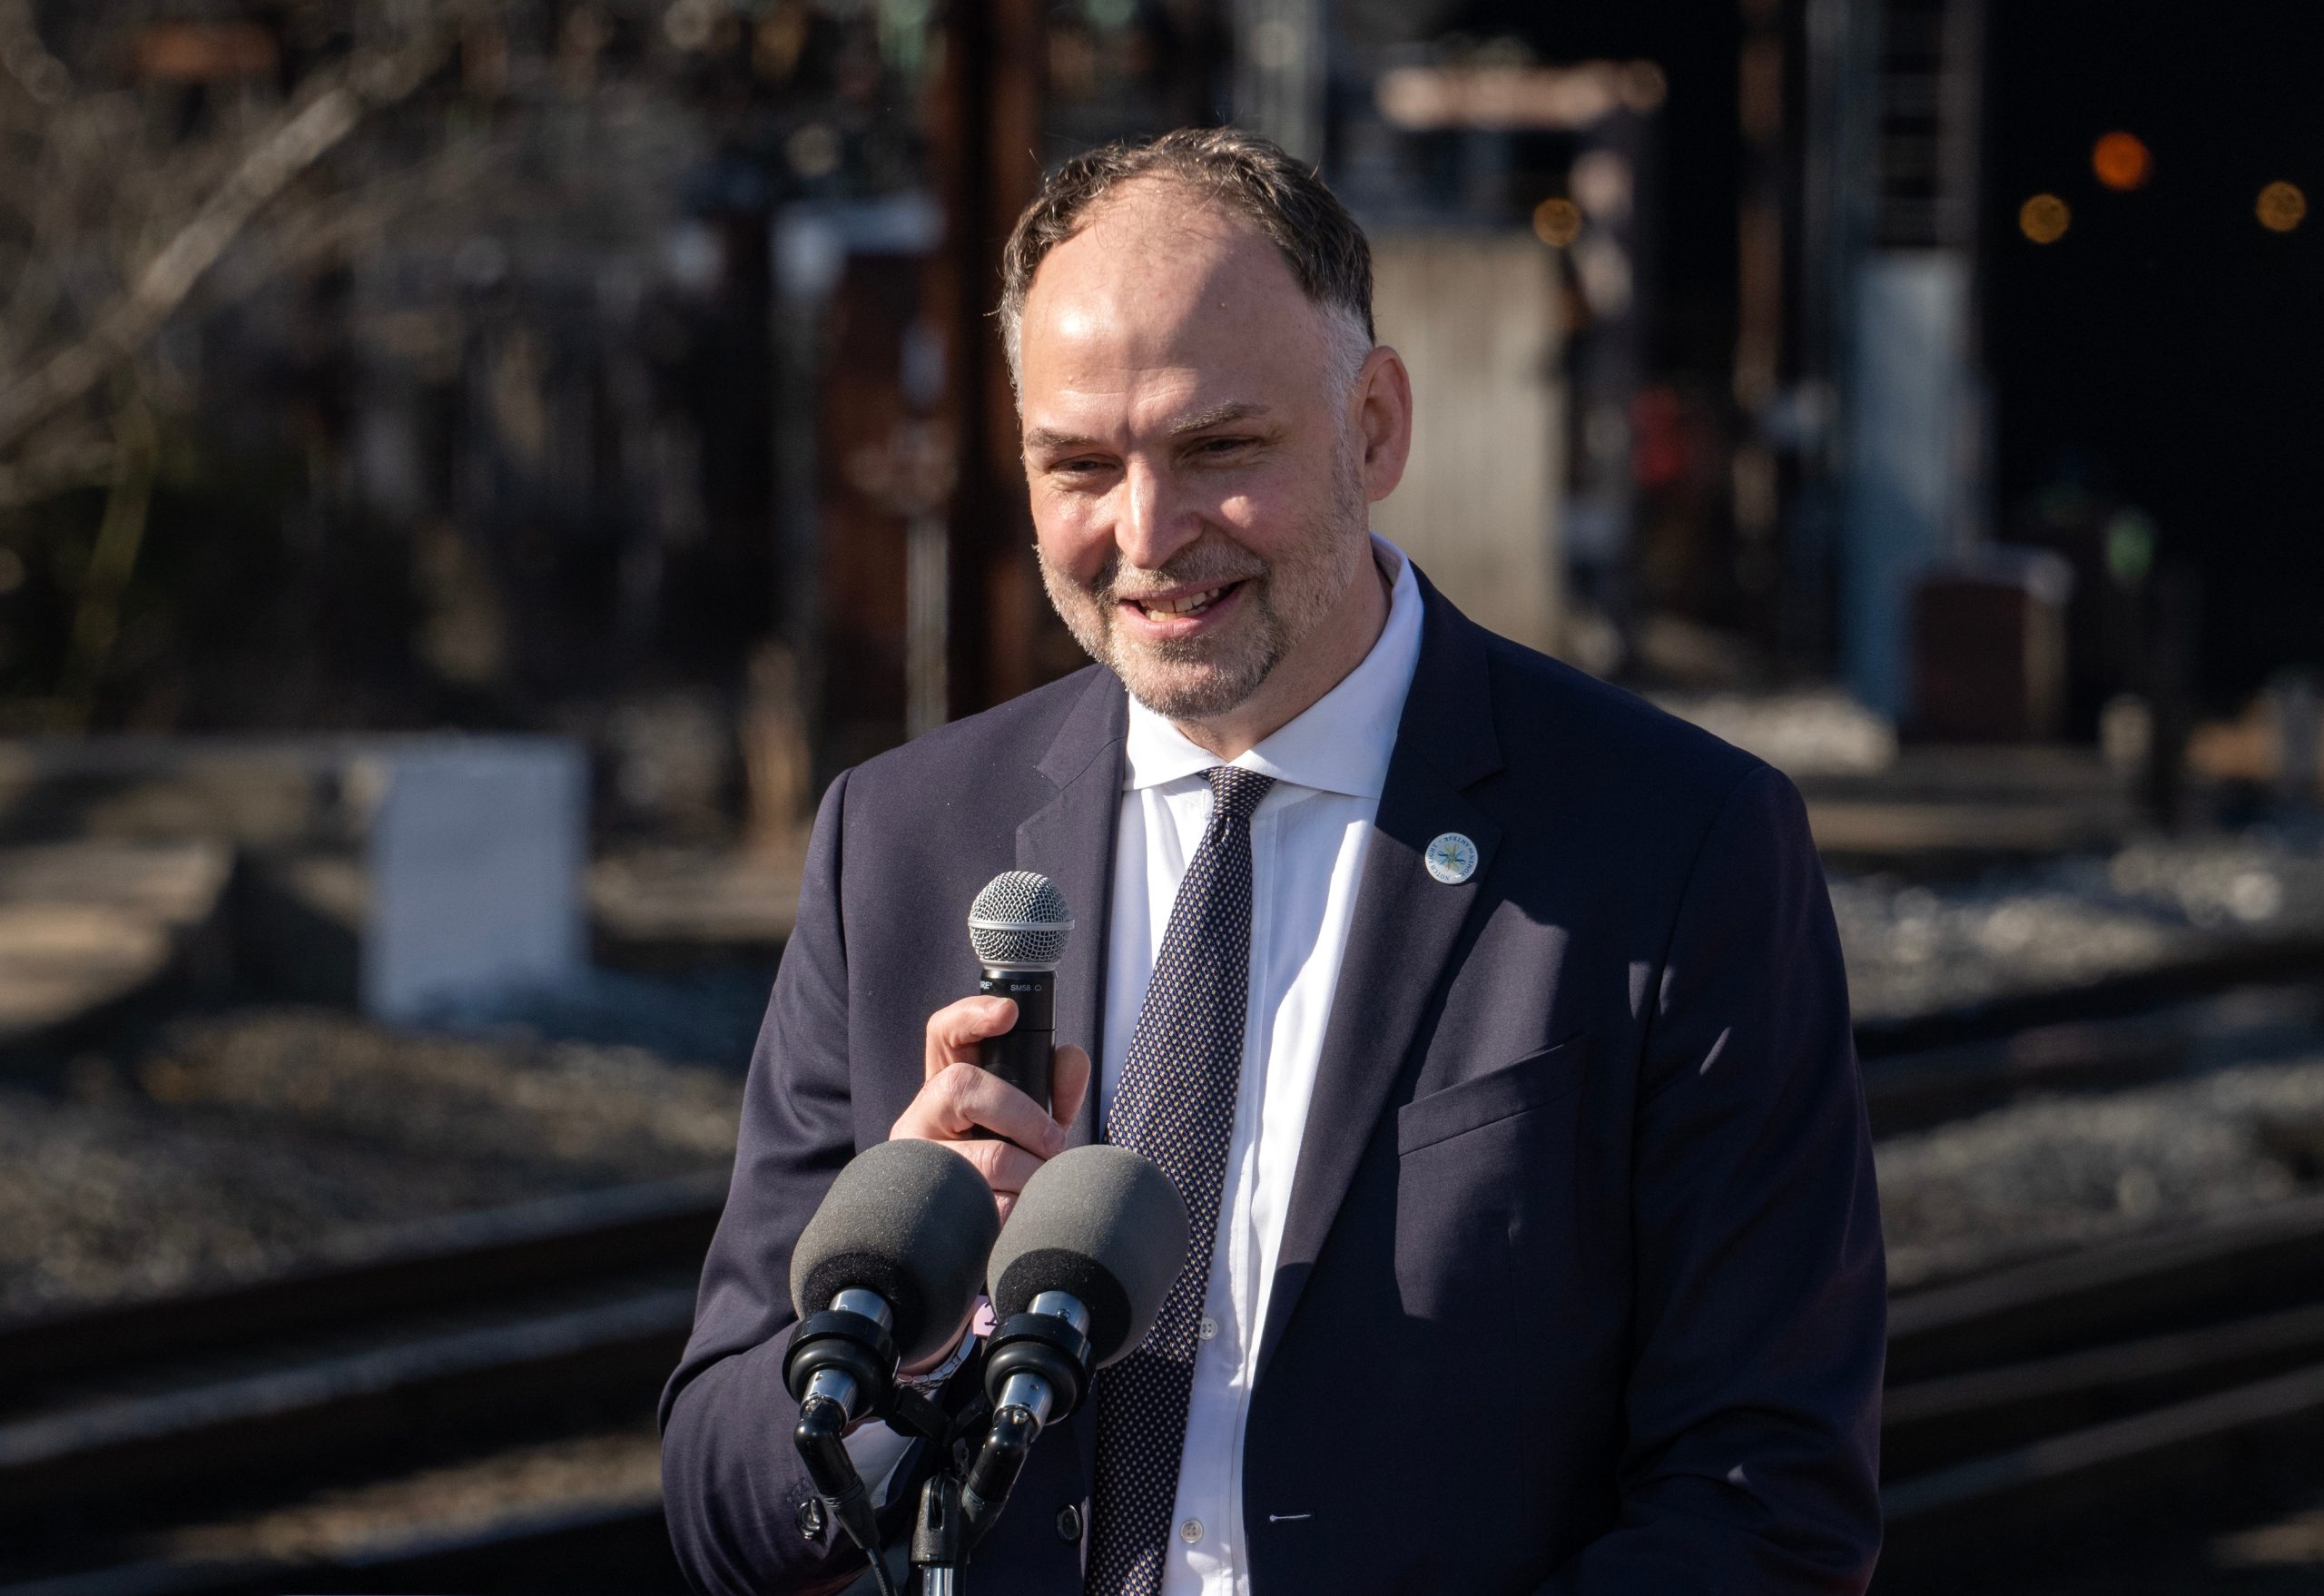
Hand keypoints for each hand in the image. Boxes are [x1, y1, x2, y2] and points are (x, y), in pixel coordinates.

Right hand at [890, 995, 1091, 1224]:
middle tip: (1053, 1140)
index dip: (970, 1014)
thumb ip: (1056, 1087)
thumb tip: (1071, 1058)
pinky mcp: (930, 1209)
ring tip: (1039, 1185)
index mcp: (946, 1090)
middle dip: (1022, 1112)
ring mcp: (918, 1164)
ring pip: (984, 1155)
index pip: (943, 1034)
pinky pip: (988, 1204)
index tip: (1008, 1012)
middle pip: (959, 1084)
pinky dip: (1018, 1209)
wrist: (988, 1249)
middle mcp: (921, 1119)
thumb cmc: (1012, 1174)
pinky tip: (1018, 1215)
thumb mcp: (1035, 1125)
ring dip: (1029, 1172)